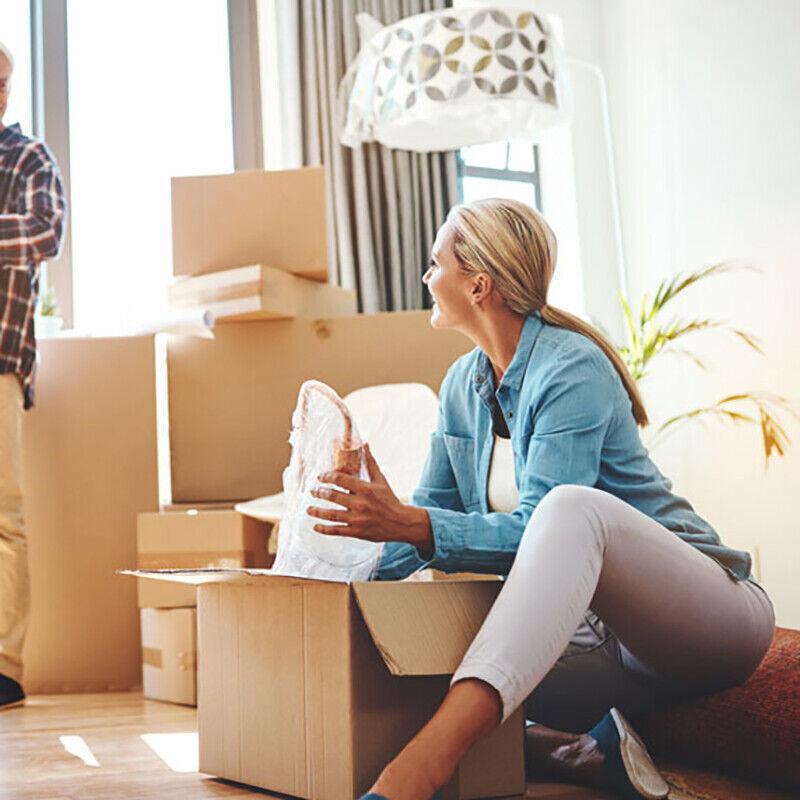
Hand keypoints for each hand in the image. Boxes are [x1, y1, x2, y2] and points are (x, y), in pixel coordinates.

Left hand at [306, 444, 430, 547]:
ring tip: (308, 509)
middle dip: (319, 493)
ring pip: (332, 515)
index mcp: (365, 489)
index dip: (327, 477)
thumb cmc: (390, 500)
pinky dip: (324, 529)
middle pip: (333, 496)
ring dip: (317, 511)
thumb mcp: (381, 480)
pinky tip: (315, 526)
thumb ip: (370, 463)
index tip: (320, 477)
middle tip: (312, 491)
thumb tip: (365, 444)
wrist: (401, 523)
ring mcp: (358, 519)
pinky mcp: (357, 532)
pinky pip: (337, 531)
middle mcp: (360, 504)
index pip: (341, 479)